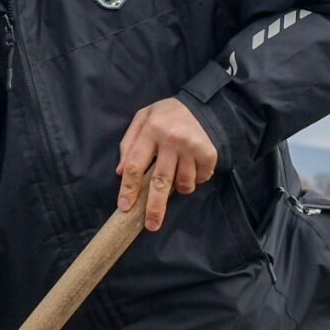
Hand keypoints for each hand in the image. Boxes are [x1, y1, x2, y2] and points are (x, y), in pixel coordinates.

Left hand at [116, 97, 217, 232]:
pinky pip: (200, 178)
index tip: (125, 207)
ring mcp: (191, 146)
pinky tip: (192, 168)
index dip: (128, 188)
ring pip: (183, 183)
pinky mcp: (208, 151)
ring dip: (179, 188)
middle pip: (160, 181)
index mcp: (150, 129)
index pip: (135, 165)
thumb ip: (128, 143)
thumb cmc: (166, 115)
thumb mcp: (142, 119)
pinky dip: (196, 180)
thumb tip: (120, 172)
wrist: (200, 104)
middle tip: (151, 225)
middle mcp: (171, 139)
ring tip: (177, 175)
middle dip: (155, 207)